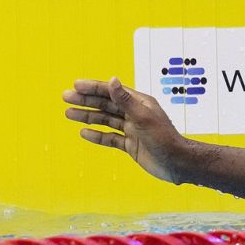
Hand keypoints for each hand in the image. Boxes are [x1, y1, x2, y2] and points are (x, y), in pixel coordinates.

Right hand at [62, 77, 188, 183]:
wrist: (178, 164)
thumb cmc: (165, 139)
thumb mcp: (143, 117)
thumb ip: (125, 100)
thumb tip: (112, 80)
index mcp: (139, 103)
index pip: (112, 92)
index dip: (93, 88)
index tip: (76, 85)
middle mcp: (134, 114)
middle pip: (105, 104)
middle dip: (85, 100)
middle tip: (66, 97)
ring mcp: (131, 129)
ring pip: (104, 120)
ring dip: (86, 116)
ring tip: (68, 113)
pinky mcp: (130, 145)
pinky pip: (109, 138)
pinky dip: (96, 135)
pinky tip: (83, 132)